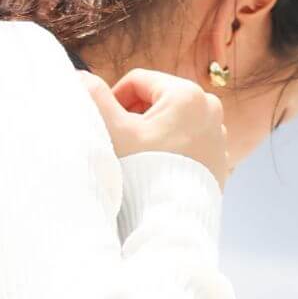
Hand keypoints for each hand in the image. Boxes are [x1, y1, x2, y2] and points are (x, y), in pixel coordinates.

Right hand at [78, 68, 230, 190]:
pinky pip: (187, 145)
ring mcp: (217, 134)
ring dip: (152, 138)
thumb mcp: (114, 134)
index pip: (138, 81)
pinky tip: (157, 174)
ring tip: (140, 163)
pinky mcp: (219, 159)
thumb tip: (78, 77)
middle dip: (135, 120)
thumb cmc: (142, 176)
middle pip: (156, 102)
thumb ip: (95, 100)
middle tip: (123, 148)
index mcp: (186, 94)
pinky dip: (170, 154)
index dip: (114, 101)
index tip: (108, 128)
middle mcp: (209, 108)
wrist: (171, 222)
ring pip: (172, 124)